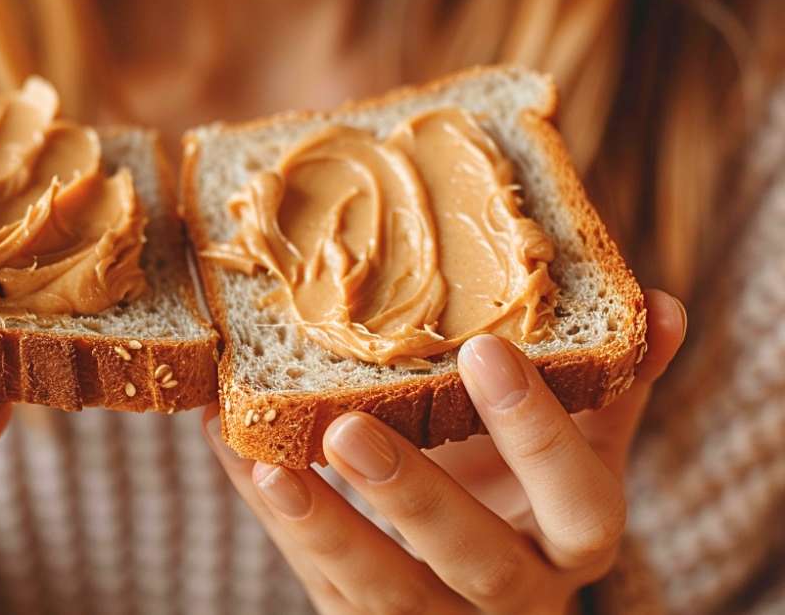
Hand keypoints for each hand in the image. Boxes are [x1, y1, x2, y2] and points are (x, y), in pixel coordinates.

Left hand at [204, 290, 685, 613]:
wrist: (490, 585)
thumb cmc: (531, 495)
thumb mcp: (579, 449)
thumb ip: (607, 389)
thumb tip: (662, 306)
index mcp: (575, 538)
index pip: (577, 499)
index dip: (537, 432)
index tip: (484, 349)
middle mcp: (514, 593)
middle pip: (473, 559)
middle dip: (413, 497)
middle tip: (347, 427)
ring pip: (382, 594)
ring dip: (320, 528)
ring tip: (265, 461)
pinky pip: (316, 580)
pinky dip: (272, 518)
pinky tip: (230, 452)